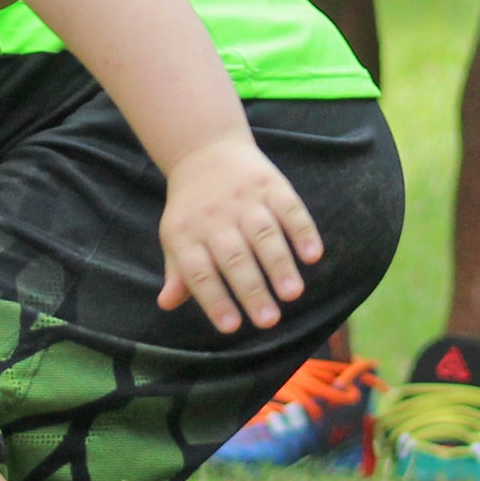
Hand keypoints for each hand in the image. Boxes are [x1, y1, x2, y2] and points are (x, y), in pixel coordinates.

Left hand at [155, 136, 323, 333]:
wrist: (205, 153)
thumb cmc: (192, 211)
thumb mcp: (176, 238)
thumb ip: (178, 273)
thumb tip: (166, 303)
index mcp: (186, 234)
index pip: (199, 273)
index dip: (214, 300)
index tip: (231, 327)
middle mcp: (215, 218)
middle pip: (234, 258)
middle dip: (251, 291)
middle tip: (268, 321)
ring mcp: (244, 200)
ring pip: (264, 235)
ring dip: (279, 265)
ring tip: (292, 294)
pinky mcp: (270, 184)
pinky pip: (289, 208)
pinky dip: (302, 231)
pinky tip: (313, 255)